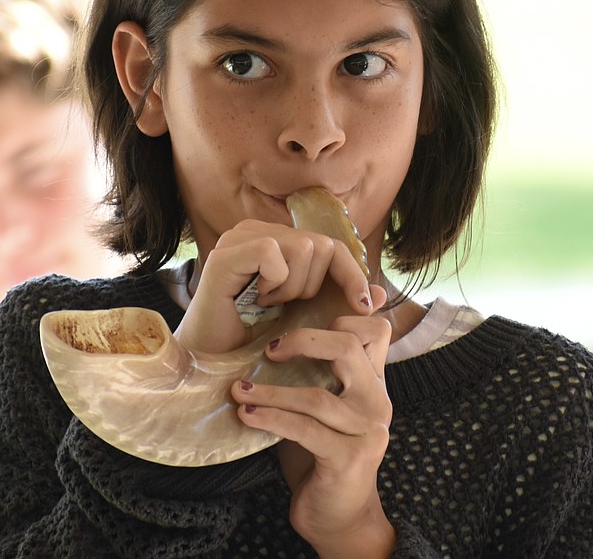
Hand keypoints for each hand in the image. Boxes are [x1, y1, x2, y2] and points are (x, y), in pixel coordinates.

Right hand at [177, 219, 383, 353]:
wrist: (212, 362)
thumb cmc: (254, 339)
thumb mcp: (306, 318)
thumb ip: (338, 301)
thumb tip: (380, 292)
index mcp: (274, 239)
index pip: (330, 244)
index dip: (352, 273)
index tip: (363, 307)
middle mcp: (255, 230)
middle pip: (320, 244)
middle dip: (312, 285)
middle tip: (282, 305)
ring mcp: (238, 238)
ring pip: (302, 247)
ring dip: (292, 288)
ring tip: (267, 304)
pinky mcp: (225, 253)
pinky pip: (273, 253)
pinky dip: (273, 283)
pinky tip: (254, 300)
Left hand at [230, 314, 396, 557]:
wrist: (340, 517)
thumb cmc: (322, 458)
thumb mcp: (323, 409)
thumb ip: (315, 374)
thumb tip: (278, 335)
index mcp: (373, 384)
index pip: (377, 329)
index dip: (345, 314)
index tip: (300, 324)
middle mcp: (377, 402)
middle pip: (348, 346)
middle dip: (303, 340)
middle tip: (269, 350)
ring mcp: (367, 431)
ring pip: (316, 396)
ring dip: (270, 392)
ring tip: (239, 391)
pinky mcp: (349, 458)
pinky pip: (304, 429)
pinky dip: (270, 419)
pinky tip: (247, 416)